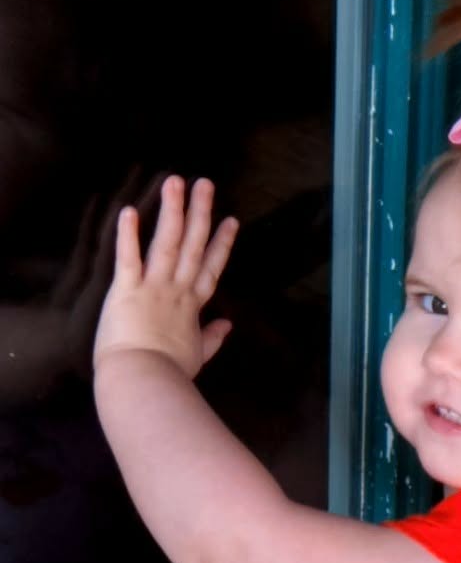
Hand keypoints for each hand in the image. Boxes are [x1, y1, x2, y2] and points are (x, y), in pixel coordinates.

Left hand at [93, 174, 238, 380]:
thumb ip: (212, 338)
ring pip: (166, 244)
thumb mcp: (196, 357)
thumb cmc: (170, 374)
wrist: (145, 381)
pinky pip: (128, 259)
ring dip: (172, 211)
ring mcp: (153, 288)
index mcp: (192, 307)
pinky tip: (129, 210)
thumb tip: (228, 325)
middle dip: (200, 214)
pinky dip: (128, 235)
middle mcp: (176, 291)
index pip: (210, 269)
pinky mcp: (127, 290)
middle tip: (205, 184)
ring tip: (175, 181)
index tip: (231, 220)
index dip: (221, 245)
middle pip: (192, 246)